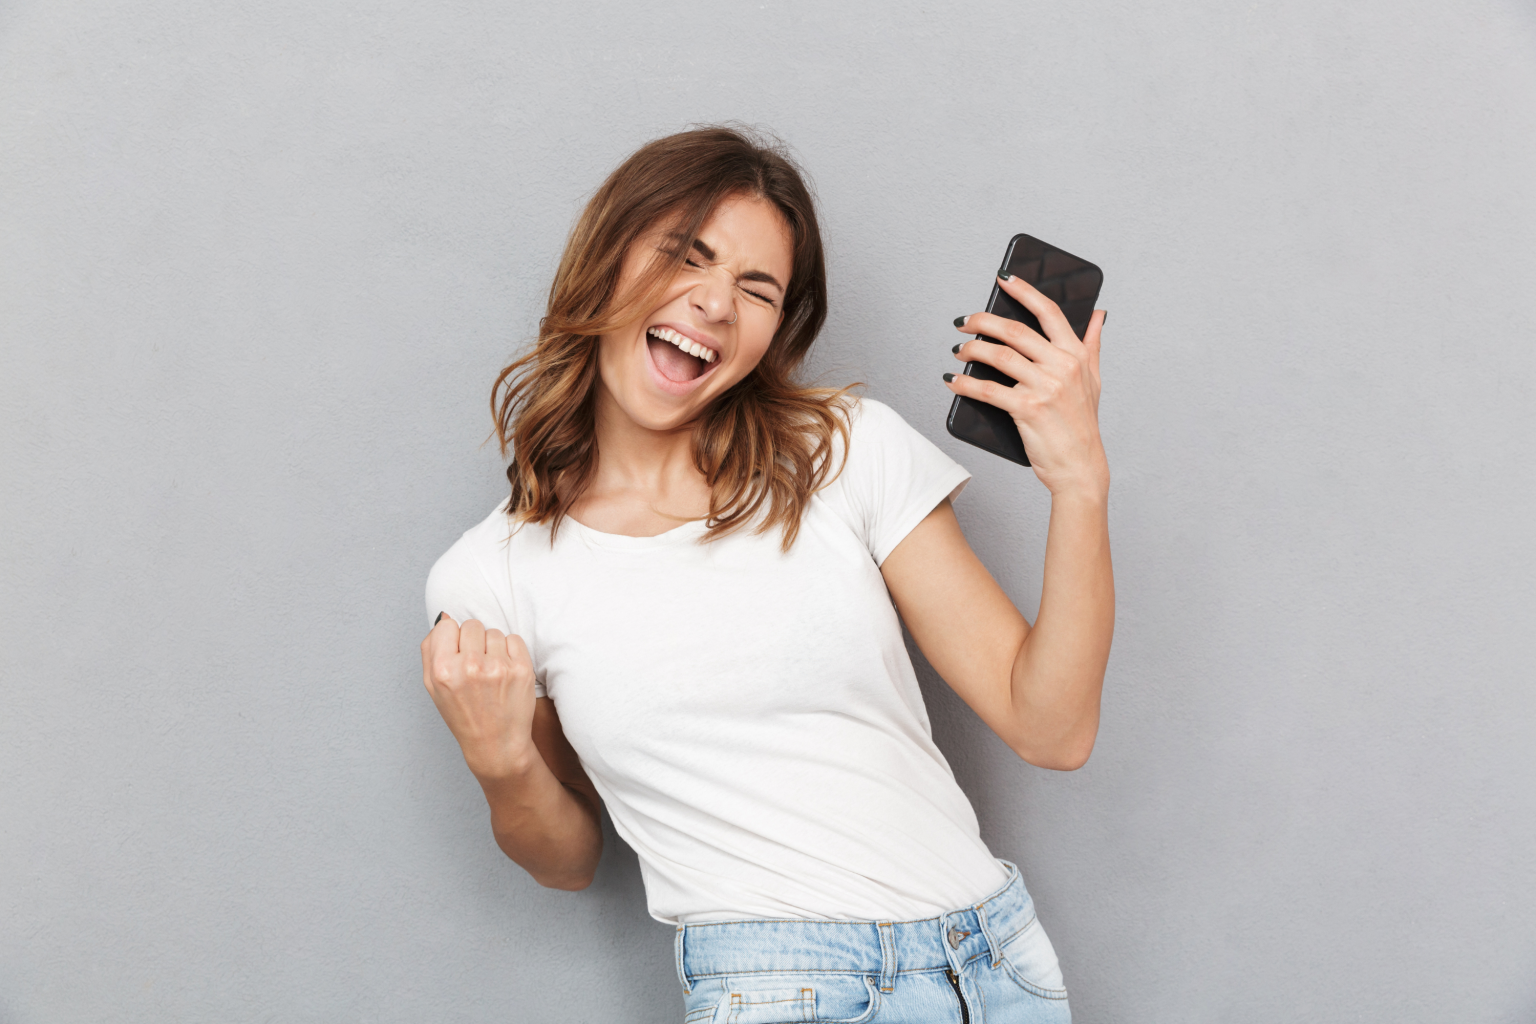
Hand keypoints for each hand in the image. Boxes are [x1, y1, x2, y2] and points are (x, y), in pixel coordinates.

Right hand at [421, 614, 538, 779]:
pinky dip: (510, 652)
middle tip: (476, 666)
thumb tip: (445, 617)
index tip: (458, 655)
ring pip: (494, 632)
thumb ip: (431, 649)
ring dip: (493, 648)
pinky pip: (514, 639)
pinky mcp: (522, 669)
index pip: (448, 626)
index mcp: (443, 670)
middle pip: (472, 625)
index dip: (453, 640)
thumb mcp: (433, 687)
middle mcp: (470, 666)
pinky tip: (505, 673)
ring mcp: (498, 667)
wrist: (496, 744)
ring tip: (491, 673)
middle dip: (474, 642)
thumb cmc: (463, 714)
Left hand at [945, 275, 1108, 497]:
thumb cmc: (1083, 425)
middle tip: (964, 322)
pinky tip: (953, 381)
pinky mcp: (1028, 409)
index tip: (1003, 279)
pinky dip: (965, 383)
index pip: (1049, 312)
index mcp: (1076, 355)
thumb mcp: (1094, 381)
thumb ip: (1092, 345)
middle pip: (1015, 331)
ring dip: (971, 349)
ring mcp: (1045, 387)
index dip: (1024, 291)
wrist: (1080, 467)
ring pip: (999, 356)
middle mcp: (1062, 367)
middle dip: (983, 321)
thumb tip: (1099, 314)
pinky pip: (988, 390)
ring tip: (958, 350)